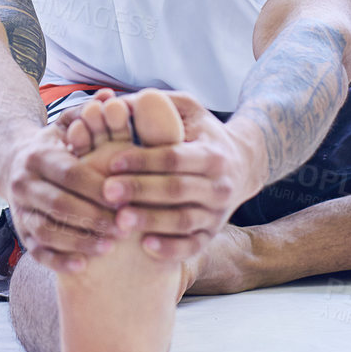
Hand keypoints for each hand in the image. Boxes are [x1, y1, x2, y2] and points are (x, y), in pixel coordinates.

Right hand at [0, 114, 122, 274]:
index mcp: (38, 156)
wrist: (13, 165)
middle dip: (92, 218)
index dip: (97, 188)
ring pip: (46, 230)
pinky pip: (36, 251)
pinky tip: (82, 266)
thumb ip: (89, 114)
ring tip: (107, 248)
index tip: (124, 199)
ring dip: (77, 242)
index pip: (70, 174)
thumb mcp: (66, 126)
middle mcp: (24, 183)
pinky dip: (57, 261)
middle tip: (123, 228)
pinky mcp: (20, 232)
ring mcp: (19, 210)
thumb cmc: (54, 147)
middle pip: (58, 204)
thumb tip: (110, 96)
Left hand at [66, 91, 258, 264]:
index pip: (174, 157)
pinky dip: (171, 249)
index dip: (143, 160)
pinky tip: (146, 246)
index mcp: (212, 153)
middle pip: (176, 190)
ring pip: (183, 220)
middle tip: (107, 192)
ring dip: (151, 221)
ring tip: (120, 221)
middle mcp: (219, 185)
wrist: (242, 164)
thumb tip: (117, 102)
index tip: (112, 162)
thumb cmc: (202, 134)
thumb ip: (156, 103)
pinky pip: (193, 245)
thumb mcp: (187, 110)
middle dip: (140, 191)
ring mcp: (217, 212)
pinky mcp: (212, 233)